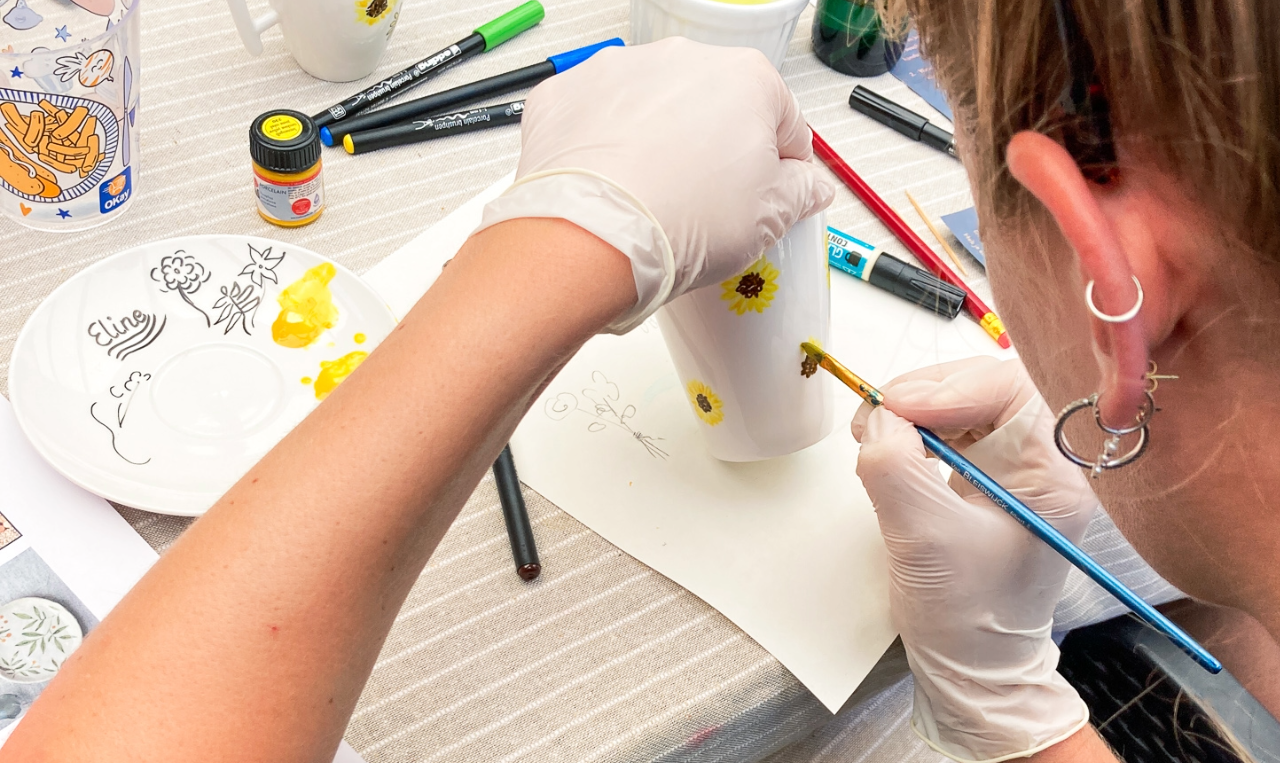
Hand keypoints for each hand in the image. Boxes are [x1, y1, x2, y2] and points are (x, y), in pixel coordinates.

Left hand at [475, 37, 833, 332]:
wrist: (591, 239)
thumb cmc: (679, 223)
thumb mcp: (770, 218)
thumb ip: (802, 192)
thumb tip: (807, 188)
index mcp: (746, 78)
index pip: (782, 119)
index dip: (780, 165)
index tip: (767, 194)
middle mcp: (682, 60)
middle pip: (713, 105)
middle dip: (713, 149)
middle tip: (704, 203)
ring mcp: (618, 71)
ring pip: (651, 106)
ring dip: (655, 142)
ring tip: (650, 198)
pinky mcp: (566, 94)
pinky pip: (594, 116)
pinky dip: (601, 145)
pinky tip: (608, 186)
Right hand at [851, 357, 1094, 761]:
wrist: (974, 670)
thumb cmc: (966, 618)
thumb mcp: (924, 539)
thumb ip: (896, 467)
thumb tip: (877, 416)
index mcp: (1055, 477)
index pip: (1013, 390)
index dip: (952, 386)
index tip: (897, 407)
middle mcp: (1043, 464)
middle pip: (988, 386)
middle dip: (928, 392)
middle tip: (877, 414)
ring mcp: (1014, 470)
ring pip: (966, 402)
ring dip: (916, 408)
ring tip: (875, 432)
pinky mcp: (986, 479)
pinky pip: (952, 429)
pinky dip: (915, 430)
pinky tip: (891, 448)